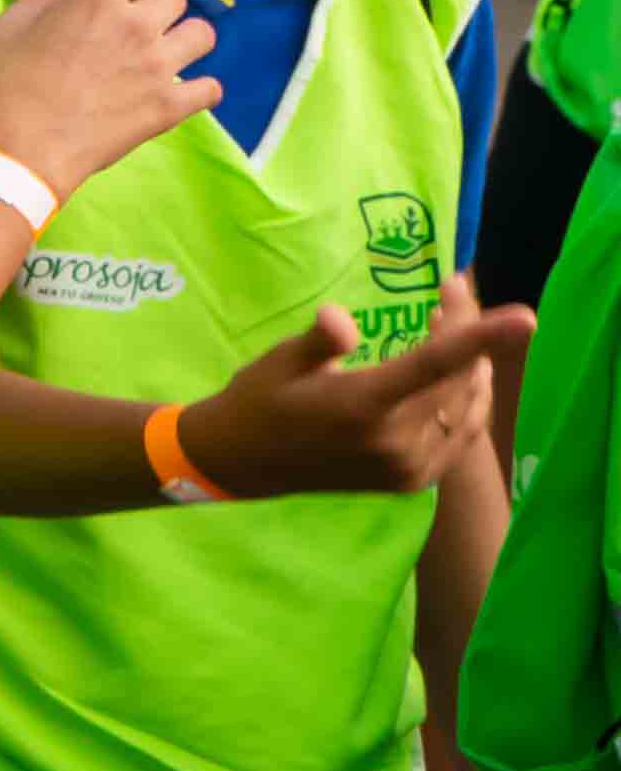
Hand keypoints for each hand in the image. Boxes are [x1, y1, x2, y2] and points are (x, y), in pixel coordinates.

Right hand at [0, 0, 213, 198]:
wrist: (19, 155)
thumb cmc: (2, 90)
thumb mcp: (2, 30)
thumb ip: (41, 2)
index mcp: (94, 0)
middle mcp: (134, 26)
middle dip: (154, 6)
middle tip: (132, 28)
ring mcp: (158, 67)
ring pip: (202, 34)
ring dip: (183, 40)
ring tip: (162, 55)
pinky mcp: (169, 107)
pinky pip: (211, 88)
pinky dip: (198, 90)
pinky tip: (178, 93)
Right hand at [177, 301, 537, 501]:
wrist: (245, 463)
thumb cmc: (260, 400)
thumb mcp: (280, 361)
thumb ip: (320, 342)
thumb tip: (338, 319)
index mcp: (362, 406)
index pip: (435, 364)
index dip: (481, 338)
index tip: (525, 317)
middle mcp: (395, 441)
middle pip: (458, 377)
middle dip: (466, 330)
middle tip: (452, 292)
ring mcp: (409, 465)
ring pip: (468, 405)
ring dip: (472, 364)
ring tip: (453, 324)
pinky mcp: (414, 478)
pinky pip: (463, 434)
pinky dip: (469, 399)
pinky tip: (459, 375)